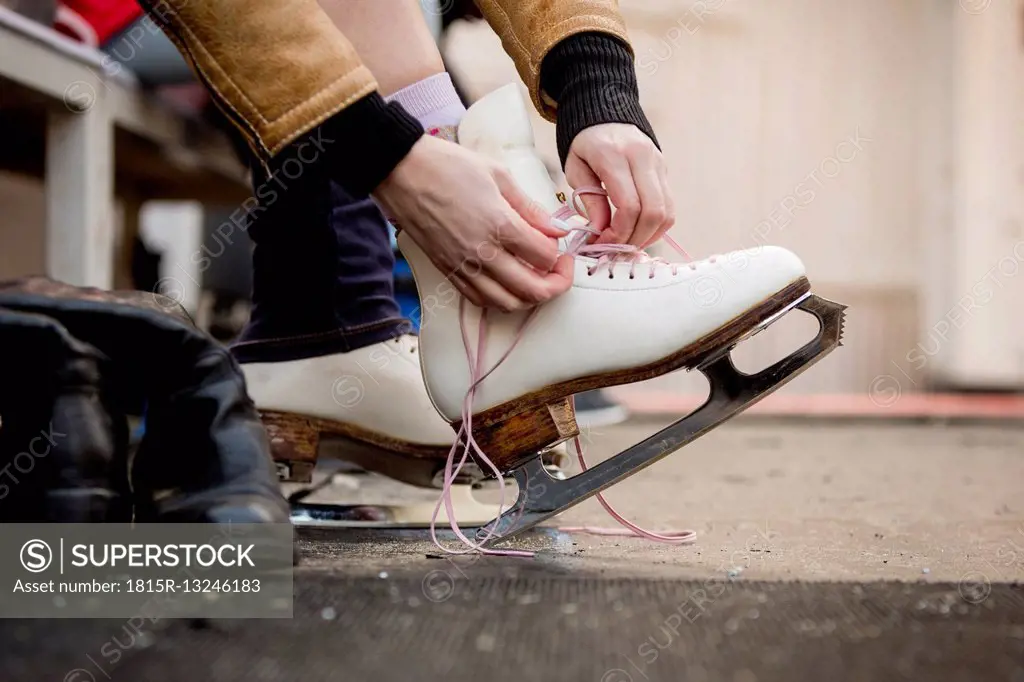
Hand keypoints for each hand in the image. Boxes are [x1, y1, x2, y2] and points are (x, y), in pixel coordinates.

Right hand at [375, 135, 572, 311]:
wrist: (401, 171)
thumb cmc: (448, 165)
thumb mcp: (499, 175)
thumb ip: (531, 208)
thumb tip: (558, 230)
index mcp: (500, 225)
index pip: (545, 257)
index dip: (561, 254)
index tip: (562, 245)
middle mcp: (482, 253)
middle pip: (533, 290)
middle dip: (555, 285)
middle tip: (560, 270)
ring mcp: (463, 266)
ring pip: (507, 303)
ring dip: (529, 297)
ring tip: (535, 278)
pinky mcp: (447, 271)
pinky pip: (480, 300)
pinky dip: (501, 299)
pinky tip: (507, 283)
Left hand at [564, 123, 673, 247]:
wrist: (605, 111)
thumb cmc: (584, 143)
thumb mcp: (575, 169)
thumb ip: (589, 200)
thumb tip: (600, 231)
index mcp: (614, 156)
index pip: (629, 206)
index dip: (618, 234)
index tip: (601, 244)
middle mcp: (643, 158)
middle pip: (653, 212)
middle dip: (635, 239)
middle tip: (615, 251)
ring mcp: (658, 163)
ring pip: (666, 212)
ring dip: (648, 236)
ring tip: (626, 245)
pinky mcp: (664, 170)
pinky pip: (669, 206)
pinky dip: (655, 227)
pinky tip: (637, 233)